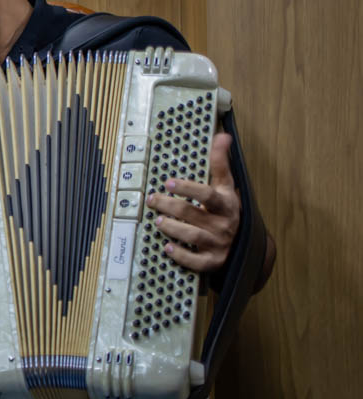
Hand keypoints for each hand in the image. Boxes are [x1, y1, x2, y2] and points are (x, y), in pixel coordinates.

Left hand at [147, 131, 240, 273]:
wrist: (246, 245)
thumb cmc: (228, 211)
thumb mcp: (227, 187)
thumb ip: (221, 163)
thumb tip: (222, 135)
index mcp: (226, 204)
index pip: (208, 194)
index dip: (188, 188)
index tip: (168, 182)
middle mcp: (224, 224)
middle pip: (192, 213)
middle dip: (169, 205)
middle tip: (151, 199)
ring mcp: (219, 244)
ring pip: (192, 236)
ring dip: (172, 228)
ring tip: (158, 220)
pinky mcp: (213, 262)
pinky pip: (196, 261)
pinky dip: (181, 255)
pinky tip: (167, 247)